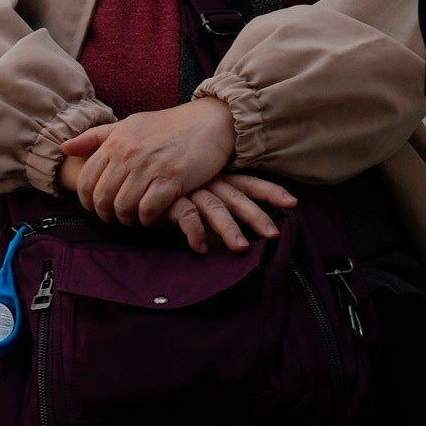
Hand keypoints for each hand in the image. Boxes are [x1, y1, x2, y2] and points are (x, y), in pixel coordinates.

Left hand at [60, 100, 241, 228]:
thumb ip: (96, 137)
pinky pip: (149, 210)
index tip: (96, 208)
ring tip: (134, 218)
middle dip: (105, 214)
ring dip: (127, 219)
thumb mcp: (129, 124)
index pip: (87, 180)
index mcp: (115, 141)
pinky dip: (147, 219)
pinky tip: (152, 216)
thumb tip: (64, 149)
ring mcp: (150, 167)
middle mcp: (128, 154)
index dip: (87, 201)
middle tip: (115, 217)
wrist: (209, 122)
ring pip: (124, 206)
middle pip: (103, 197)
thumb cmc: (167, 126)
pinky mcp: (172, 179)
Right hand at [167, 173, 299, 254]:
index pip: (248, 183)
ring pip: (215, 207)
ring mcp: (189, 188)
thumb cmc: (168, 187)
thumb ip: (214, 211)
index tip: (293, 202)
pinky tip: (200, 249)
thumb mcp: (195, 193)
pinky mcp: (169, 198)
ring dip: (228, 228)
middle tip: (274, 234)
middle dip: (257, 216)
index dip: (270, 191)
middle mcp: (207, 181)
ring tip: (241, 248)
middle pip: (237, 197)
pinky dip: (194, 232)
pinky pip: (185, 215)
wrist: (133, 178)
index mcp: (217, 177)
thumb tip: (232, 238)